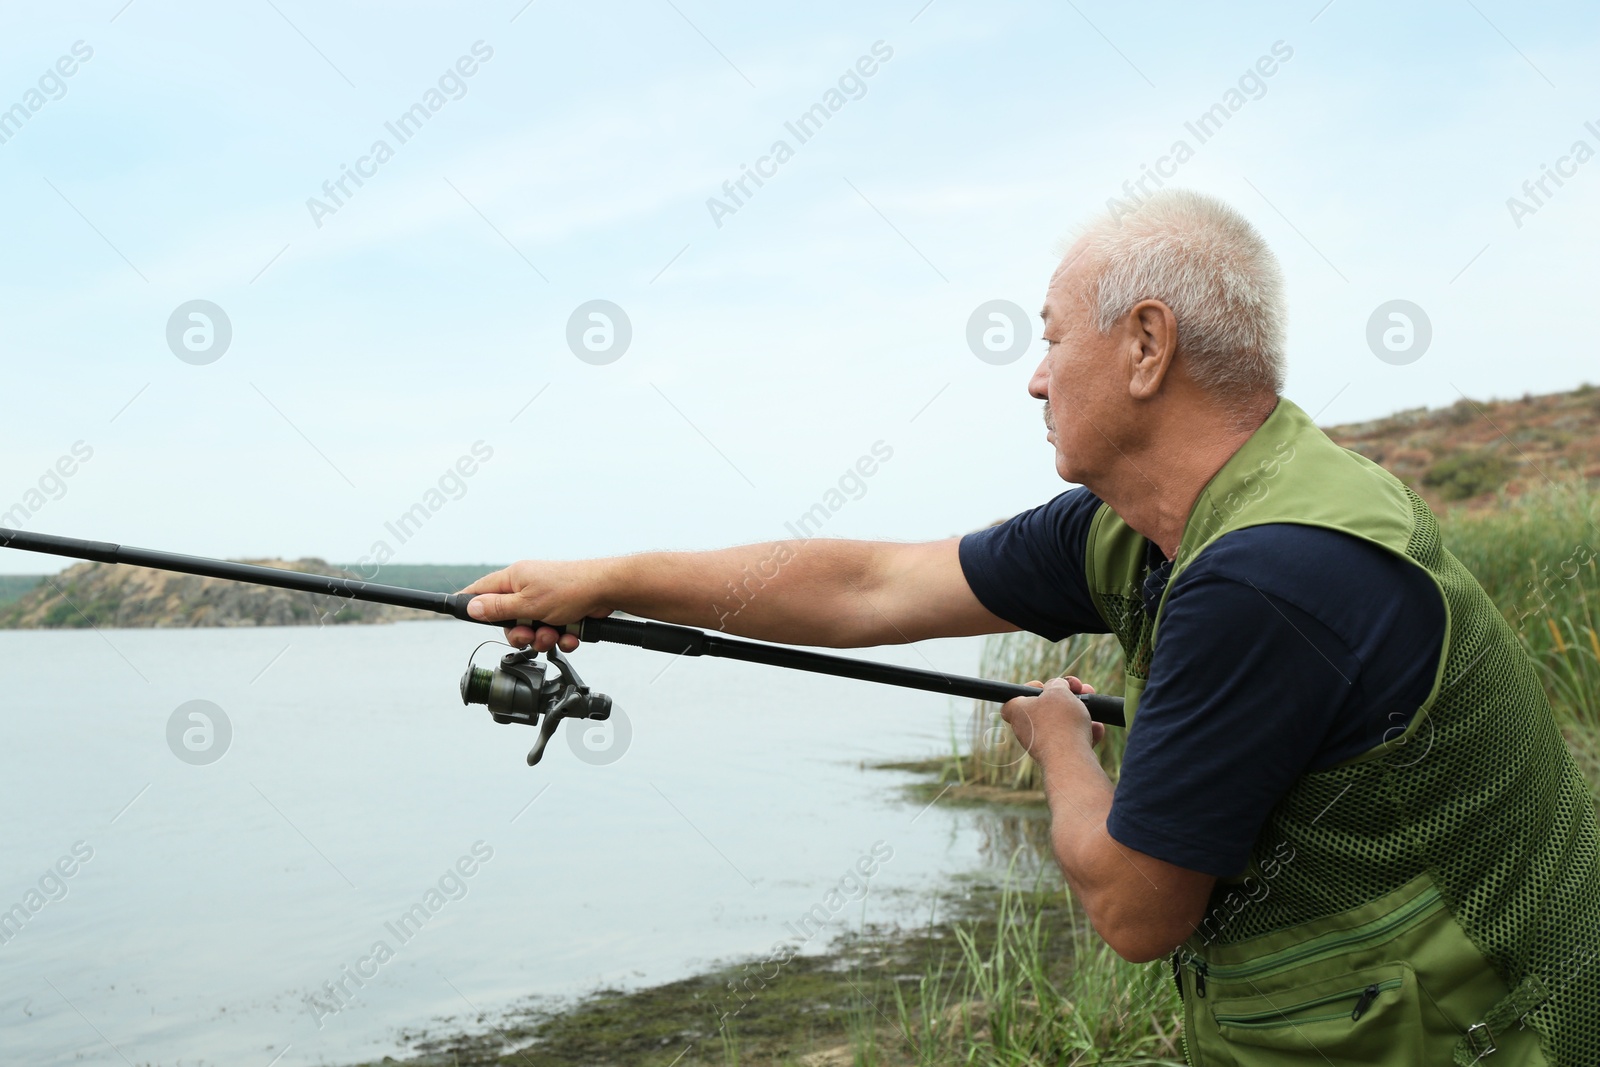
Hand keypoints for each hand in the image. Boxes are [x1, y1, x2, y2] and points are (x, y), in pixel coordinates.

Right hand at [458, 559, 613, 651]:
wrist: (608, 590)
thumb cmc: (570, 589)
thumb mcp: (528, 603)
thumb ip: (498, 608)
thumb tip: (471, 606)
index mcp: (514, 579)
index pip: (481, 590)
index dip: (470, 603)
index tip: (455, 611)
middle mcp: (528, 588)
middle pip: (508, 619)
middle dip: (520, 634)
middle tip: (531, 635)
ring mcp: (546, 600)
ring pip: (532, 630)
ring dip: (543, 638)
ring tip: (555, 634)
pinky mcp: (563, 612)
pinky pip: (553, 632)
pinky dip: (562, 637)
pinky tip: (571, 635)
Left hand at [1000, 676, 1101, 763]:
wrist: (1070, 760)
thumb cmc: (1060, 722)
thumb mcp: (1058, 690)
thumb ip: (1056, 684)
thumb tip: (1058, 687)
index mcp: (1018, 711)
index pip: (1013, 698)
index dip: (1030, 689)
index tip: (1045, 686)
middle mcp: (1026, 729)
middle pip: (1045, 708)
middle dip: (1066, 698)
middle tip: (1079, 691)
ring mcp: (1042, 745)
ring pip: (1063, 724)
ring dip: (1079, 714)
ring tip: (1093, 710)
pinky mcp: (1058, 757)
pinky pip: (1072, 740)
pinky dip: (1085, 733)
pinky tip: (1097, 729)